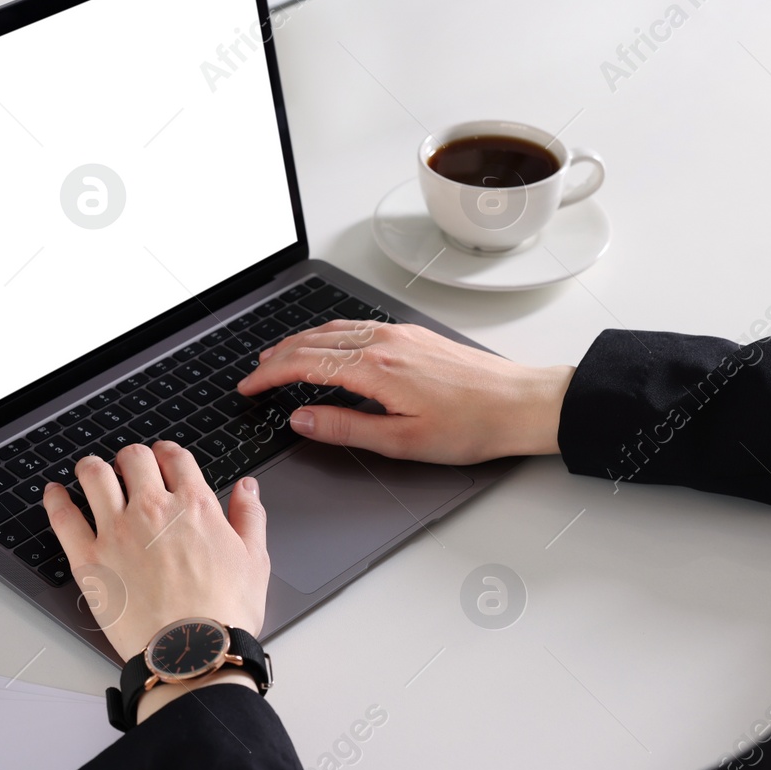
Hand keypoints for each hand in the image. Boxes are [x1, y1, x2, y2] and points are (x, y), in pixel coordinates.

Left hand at [43, 443, 269, 721]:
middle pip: (133, 458)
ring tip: (92, 472)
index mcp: (194, 506)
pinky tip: (55, 494)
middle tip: (131, 468)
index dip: (168, 454)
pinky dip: (56, 499)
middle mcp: (152, 509)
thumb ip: (249, 516)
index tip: (164, 459)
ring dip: (93, 467)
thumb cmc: (223, 614)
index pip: (175, 458)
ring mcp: (116, 531)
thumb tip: (247, 488)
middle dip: (133, 458)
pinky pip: (63, 516)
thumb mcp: (254, 560)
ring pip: (94, 475)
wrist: (192, 653)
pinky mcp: (88, 558)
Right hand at [237, 320, 572, 464]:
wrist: (521, 404)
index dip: (269, 376)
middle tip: (254, 375)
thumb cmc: (472, 426)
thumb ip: (345, 428)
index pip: (304, 364)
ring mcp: (399, 335)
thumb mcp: (402, 441)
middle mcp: (383, 342)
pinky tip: (328, 348)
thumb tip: (302, 420)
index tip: (249, 388)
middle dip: (276, 357)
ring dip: (300, 343)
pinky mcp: (413, 335)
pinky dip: (328, 337)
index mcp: (375, 368)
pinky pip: (357, 327)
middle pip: (313, 342)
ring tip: (279, 357)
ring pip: (333, 330)